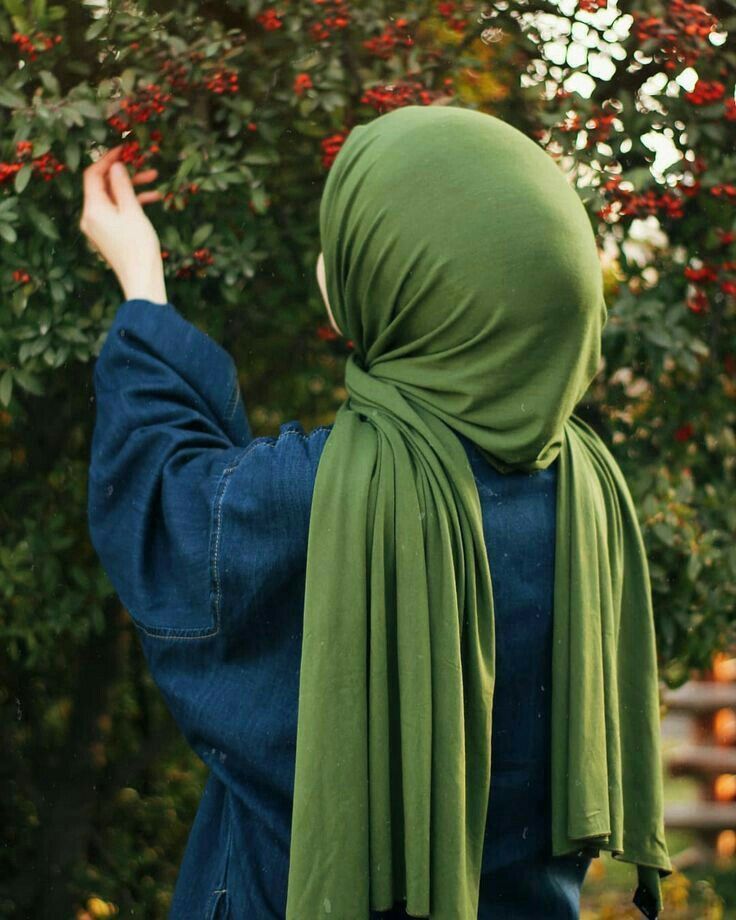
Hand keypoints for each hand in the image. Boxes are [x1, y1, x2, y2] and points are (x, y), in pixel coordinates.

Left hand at [80, 145, 167, 303]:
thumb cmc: (138, 246)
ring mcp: (98, 226)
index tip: (124, 149)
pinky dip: (131, 203)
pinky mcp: (108, 234)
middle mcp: (90, 216)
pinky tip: (152, 199)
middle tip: (144, 164)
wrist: (141, 279)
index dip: (107, 159)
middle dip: (124, 173)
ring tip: (154, 179)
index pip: (93, 175)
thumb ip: (122, 185)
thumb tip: (116, 166)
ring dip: (131, 187)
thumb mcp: (132, 211)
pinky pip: (116, 211)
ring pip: (112, 198)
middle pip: (102, 185)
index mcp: (93, 208)